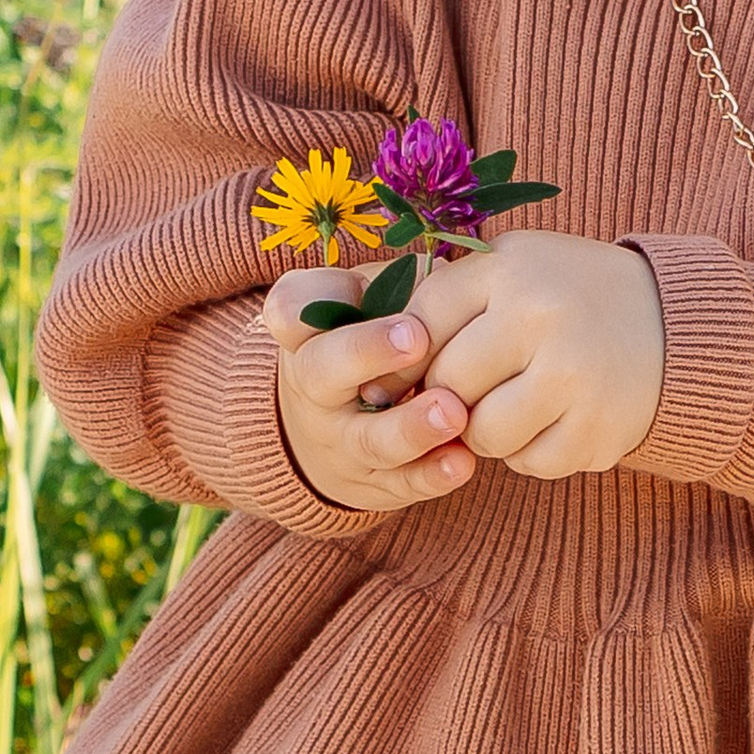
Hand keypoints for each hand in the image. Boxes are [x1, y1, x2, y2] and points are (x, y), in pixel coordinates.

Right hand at [266, 274, 477, 513]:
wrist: (331, 426)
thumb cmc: (365, 340)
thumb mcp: (362, 302)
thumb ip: (394, 283)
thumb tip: (445, 270)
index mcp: (306, 332)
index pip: (291, 310)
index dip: (313, 304)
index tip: (358, 284)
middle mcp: (313, 387)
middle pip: (323, 372)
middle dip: (367, 354)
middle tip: (417, 338)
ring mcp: (341, 439)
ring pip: (369, 438)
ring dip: (411, 427)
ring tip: (453, 412)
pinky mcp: (373, 482)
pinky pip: (400, 483)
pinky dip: (431, 475)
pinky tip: (462, 462)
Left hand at [405, 231, 665, 478]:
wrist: (677, 325)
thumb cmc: (570, 296)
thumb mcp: (514, 267)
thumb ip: (444, 294)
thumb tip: (360, 345)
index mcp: (510, 268)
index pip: (419, 323)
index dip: (401, 359)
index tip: (400, 377)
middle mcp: (541, 316)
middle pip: (446, 385)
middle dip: (446, 398)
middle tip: (467, 393)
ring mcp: (574, 375)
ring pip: (482, 433)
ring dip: (485, 432)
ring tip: (511, 406)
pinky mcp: (599, 428)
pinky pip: (529, 463)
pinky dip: (531, 452)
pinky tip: (553, 420)